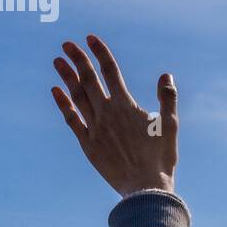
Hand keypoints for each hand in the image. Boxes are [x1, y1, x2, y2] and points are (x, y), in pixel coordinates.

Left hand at [50, 35, 176, 197]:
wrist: (145, 188)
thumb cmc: (161, 159)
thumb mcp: (170, 127)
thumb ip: (167, 99)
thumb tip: (166, 75)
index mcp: (126, 105)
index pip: (110, 71)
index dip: (100, 52)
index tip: (90, 38)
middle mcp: (107, 112)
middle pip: (88, 78)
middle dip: (78, 59)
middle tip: (67, 44)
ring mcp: (95, 127)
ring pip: (77, 95)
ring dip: (66, 76)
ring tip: (57, 61)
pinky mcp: (87, 143)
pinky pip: (71, 119)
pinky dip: (63, 103)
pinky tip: (56, 91)